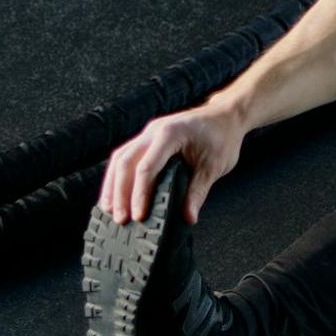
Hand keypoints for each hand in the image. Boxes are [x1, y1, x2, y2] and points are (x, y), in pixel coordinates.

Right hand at [100, 106, 244, 225]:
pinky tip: (116, 193)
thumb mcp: (214, 166)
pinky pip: (126, 156)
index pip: (146, 167)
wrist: (226, 116)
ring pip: (121, 158)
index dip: (139, 194)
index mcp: (170, 134)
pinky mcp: (148, 139)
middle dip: (119, 192)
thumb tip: (188, 218)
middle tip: (120, 218)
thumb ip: (198, 192)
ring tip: (109, 210)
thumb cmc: (222, 137)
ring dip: (113, 184)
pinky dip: (119, 176)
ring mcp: (148, 133)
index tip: (138, 216)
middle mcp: (153, 131)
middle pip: (125, 162)